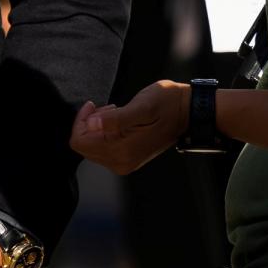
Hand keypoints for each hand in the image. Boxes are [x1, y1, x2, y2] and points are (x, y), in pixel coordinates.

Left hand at [68, 81, 190, 174]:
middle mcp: (121, 162)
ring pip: (92, 147)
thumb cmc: (168, 104)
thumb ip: (115, 119)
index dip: (81, 121)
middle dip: (89, 124)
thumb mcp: (142, 106)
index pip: (80, 142)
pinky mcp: (128, 158)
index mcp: (122, 151)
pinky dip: (104, 133)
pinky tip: (118, 120)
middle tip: (107, 108)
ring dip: (97, 127)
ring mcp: (125, 162)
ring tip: (115, 112)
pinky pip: (103, 148)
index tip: (94, 105)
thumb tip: (91, 125)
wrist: (188, 112)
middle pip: (84, 146)